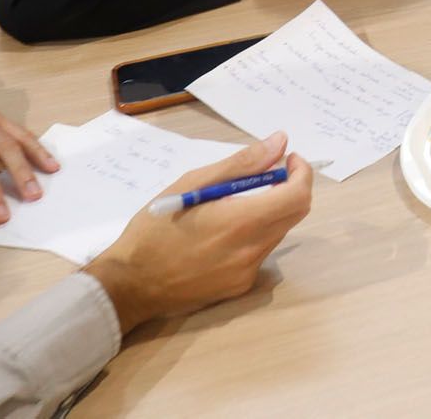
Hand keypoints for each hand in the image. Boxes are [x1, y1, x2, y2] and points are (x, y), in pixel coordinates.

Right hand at [86, 132, 312, 332]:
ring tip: (231, 206)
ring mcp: (247, 273)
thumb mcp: (192, 185)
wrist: (129, 285)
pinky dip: (253, 235)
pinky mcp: (239, 287)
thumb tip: (280, 143)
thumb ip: (241, 164)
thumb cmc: (154, 229)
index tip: (288, 159)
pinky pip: (260, 253)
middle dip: (288, 188)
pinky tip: (221, 235)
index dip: (301, 172)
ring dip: (269, 212)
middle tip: (263, 175)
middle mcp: (252, 251)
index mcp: (241, 223)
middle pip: (294, 214)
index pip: (297, 195)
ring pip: (278, 232)